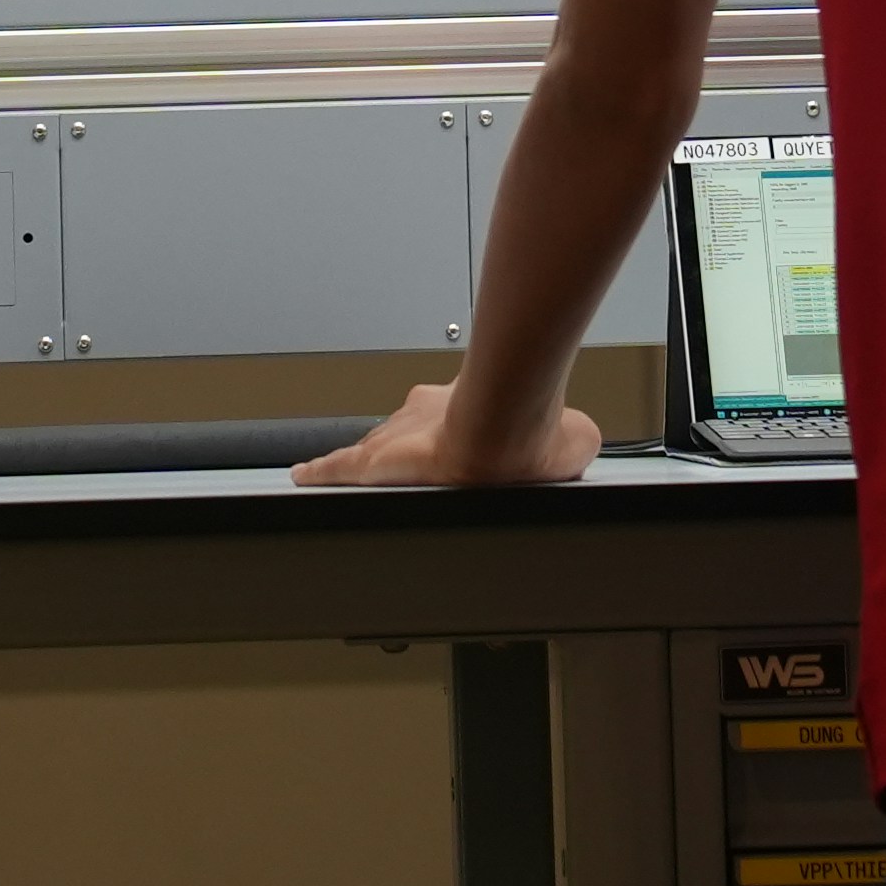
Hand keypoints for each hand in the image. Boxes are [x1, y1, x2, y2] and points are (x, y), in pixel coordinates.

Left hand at [296, 379, 601, 488]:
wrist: (504, 428)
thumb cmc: (534, 432)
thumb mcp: (573, 438)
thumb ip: (566, 439)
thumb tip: (581, 441)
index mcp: (467, 405)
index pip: (449, 417)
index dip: (451, 430)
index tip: (454, 443)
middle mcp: (425, 413)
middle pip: (407, 433)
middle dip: (408, 451)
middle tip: (410, 469)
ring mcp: (399, 436)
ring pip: (374, 449)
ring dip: (367, 464)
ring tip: (365, 480)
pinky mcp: (376, 461)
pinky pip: (336, 468)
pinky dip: (319, 473)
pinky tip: (303, 480)